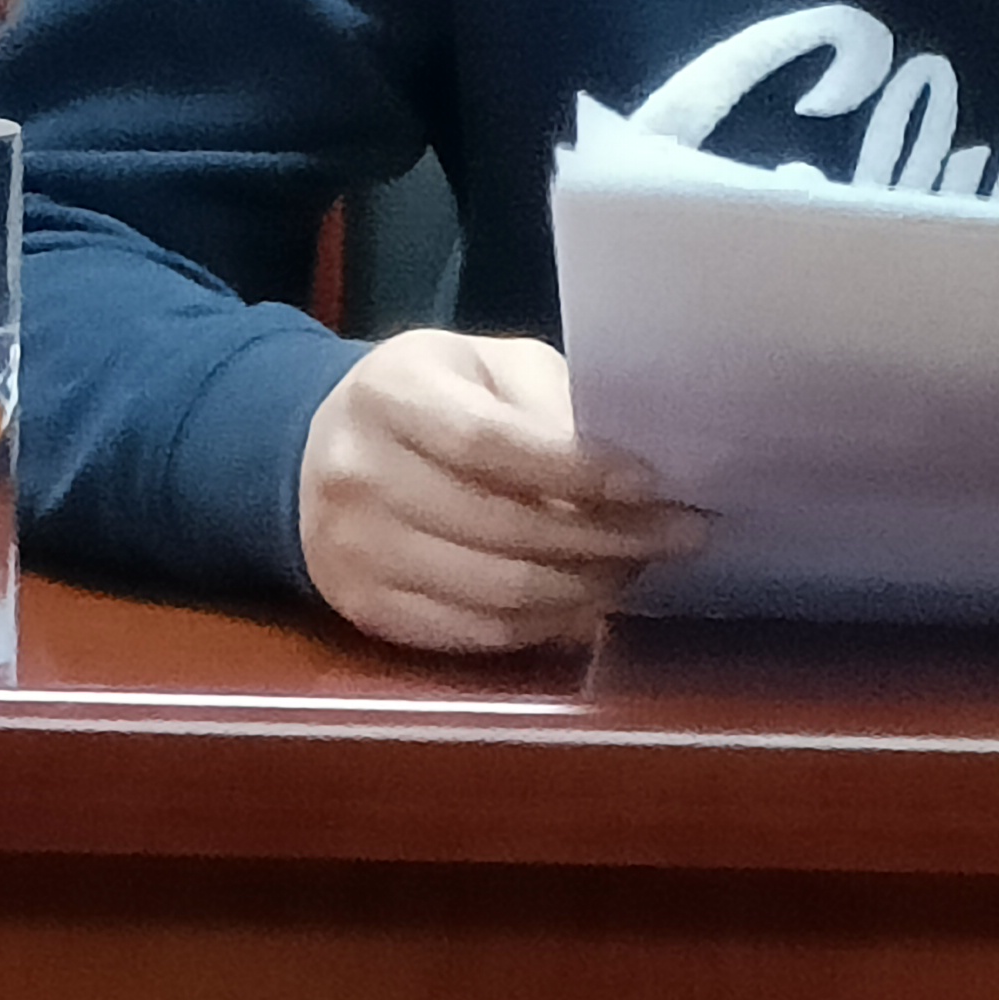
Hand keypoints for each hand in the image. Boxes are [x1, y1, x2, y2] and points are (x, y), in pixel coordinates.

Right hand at [296, 329, 701, 652]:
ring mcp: (355, 551)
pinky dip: (543, 623)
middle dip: (606, 537)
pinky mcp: (364, 609)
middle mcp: (359, 474)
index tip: (651, 483)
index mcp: (391, 394)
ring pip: (493, 591)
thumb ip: (547, 401)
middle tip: (680, 532)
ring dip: (586, 587)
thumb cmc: (434, 398)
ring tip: (640, 566)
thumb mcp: (486, 366)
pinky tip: (587, 600)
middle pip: (499, 526)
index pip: (488, 443)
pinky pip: (472, 633)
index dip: (576, 469)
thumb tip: (628, 464)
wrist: (318, 451)